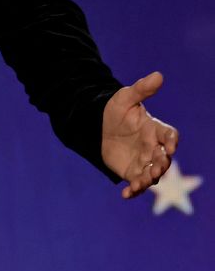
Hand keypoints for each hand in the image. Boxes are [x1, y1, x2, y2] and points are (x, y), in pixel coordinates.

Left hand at [101, 71, 178, 198]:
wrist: (98, 126)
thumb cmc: (116, 110)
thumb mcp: (126, 98)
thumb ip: (142, 89)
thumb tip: (159, 75)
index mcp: (155, 129)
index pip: (169, 135)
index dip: (172, 141)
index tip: (170, 146)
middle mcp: (153, 147)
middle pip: (163, 159)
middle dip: (162, 164)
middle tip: (157, 167)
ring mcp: (144, 161)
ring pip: (152, 174)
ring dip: (150, 179)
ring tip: (142, 182)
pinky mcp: (132, 172)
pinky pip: (136, 184)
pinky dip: (133, 191)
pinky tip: (125, 195)